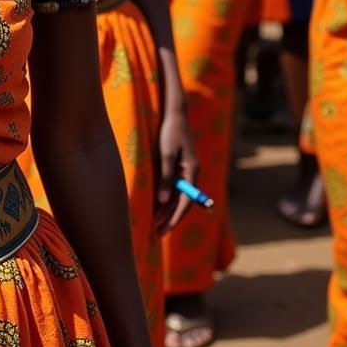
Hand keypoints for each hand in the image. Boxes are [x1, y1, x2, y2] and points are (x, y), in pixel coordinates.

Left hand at [154, 101, 196, 233]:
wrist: (175, 114)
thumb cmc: (170, 132)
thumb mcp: (165, 154)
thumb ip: (165, 177)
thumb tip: (163, 201)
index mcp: (192, 172)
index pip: (185, 203)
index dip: (174, 218)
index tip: (163, 229)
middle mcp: (191, 174)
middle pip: (182, 202)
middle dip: (170, 218)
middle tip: (156, 233)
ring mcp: (186, 171)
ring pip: (178, 196)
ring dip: (167, 210)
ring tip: (154, 224)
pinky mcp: (179, 166)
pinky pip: (174, 187)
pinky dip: (166, 198)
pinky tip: (156, 205)